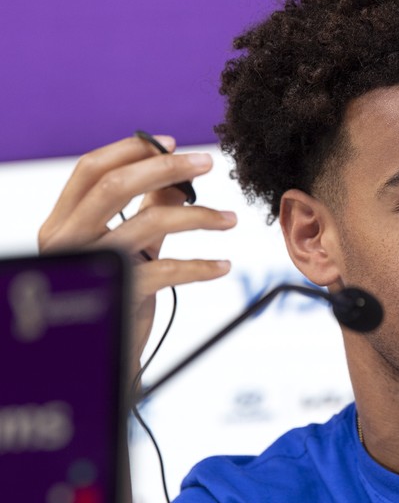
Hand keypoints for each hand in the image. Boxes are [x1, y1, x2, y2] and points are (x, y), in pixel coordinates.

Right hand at [38, 135, 236, 381]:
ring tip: (231, 220)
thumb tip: (179, 175)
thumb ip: (148, 208)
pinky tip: (223, 265)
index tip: (174, 143)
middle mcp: (68, 241)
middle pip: (115, 185)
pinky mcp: (120, 293)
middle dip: (167, 167)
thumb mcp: (132, 246)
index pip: (90, 170)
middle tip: (208, 163)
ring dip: (200, 216)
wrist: (106, 359)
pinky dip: (202, 266)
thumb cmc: (119, 294)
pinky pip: (169, 269)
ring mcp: (92, 266)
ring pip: (150, 221)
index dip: (133, 150)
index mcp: (63, 222)